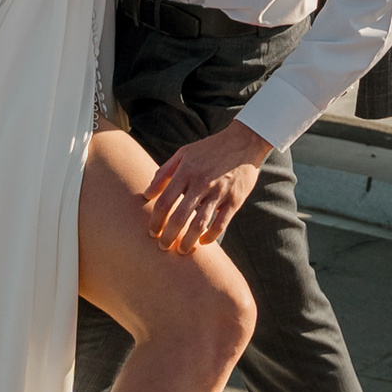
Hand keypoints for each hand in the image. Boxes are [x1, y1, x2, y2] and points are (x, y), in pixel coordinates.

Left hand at [142, 120, 269, 253]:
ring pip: (199, 224)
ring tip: (182, 250)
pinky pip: (220, 224)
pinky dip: (210, 237)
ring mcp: (219, 192)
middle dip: (168, 236)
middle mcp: (201, 182)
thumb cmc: (209, 149)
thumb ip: (164, 172)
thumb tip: (146, 194)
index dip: (156, 220)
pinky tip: (203, 242)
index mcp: (186, 171)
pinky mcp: (235, 200)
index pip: (165, 201)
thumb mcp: (184, 153)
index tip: (152, 232)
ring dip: (188, 242)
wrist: (244, 141)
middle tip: (163, 247)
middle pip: (179, 217)